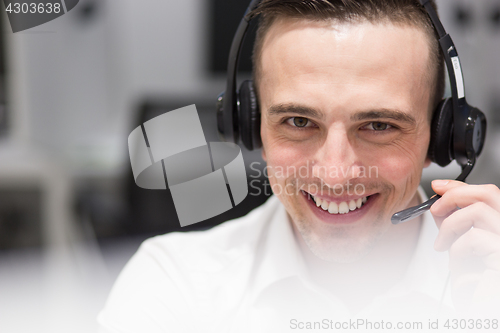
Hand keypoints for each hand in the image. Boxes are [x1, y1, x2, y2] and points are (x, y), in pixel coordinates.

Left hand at [430, 180, 499, 315]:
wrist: (481, 315)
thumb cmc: (476, 288)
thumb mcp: (461, 249)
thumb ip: (454, 225)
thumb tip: (440, 203)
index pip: (489, 195)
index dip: (461, 186)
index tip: (439, 186)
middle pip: (490, 193)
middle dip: (455, 194)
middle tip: (436, 208)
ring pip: (479, 211)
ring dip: (451, 225)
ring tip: (443, 245)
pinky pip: (474, 237)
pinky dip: (457, 247)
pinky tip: (457, 263)